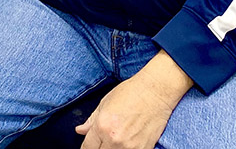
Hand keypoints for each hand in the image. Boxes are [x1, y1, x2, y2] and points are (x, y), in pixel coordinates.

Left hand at [77, 52, 191, 148]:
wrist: (156, 92)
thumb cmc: (131, 93)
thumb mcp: (105, 103)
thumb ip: (91, 120)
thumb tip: (80, 131)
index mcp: (102, 125)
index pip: (87, 147)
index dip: (87, 147)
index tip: (90, 145)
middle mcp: (114, 139)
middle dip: (98, 148)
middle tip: (102, 141)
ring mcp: (130, 147)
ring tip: (114, 140)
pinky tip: (126, 142)